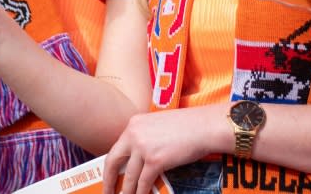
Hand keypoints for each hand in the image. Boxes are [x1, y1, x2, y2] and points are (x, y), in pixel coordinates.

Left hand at [102, 107, 220, 193]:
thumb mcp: (158, 126)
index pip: (117, 148)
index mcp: (134, 124)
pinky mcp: (155, 161)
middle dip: (108, 180)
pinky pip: (143, 183)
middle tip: (106, 191)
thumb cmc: (187, 126)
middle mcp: (134, 134)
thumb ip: (145, 138)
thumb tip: (138, 159)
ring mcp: (143, 148)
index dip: (111, 165)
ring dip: (126, 192)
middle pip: (113, 161)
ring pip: (129, 177)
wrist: (204, 126)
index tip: (108, 175)